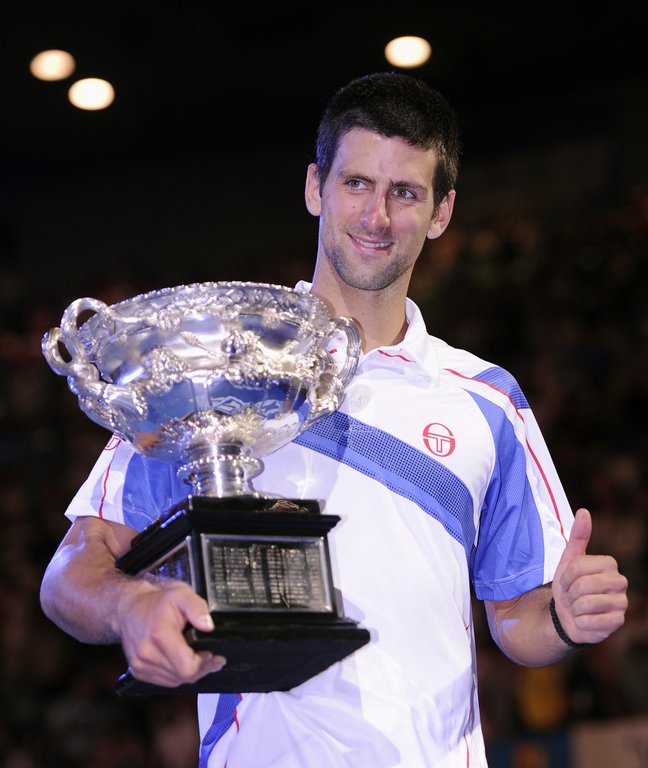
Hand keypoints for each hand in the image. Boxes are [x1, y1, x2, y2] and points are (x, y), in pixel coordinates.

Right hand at [116, 579, 225, 686]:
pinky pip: (164, 680)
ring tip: (196, 657)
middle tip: (209, 655)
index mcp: (160, 636)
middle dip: (200, 668)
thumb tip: (208, 626)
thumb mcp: (182, 593)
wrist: (130, 606)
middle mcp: (147, 653)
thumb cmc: (157, 600)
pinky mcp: (138, 670)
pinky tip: (181, 660)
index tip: (210, 652)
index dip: (203, 663)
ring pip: (174, 681)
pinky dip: (175, 673)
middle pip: (183, 677)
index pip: (187, 668)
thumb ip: (197, 608)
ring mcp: (140, 664)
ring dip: (188, 672)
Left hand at [552, 508, 627, 645]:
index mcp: (610, 564)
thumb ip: (578, 536)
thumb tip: (584, 511)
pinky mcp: (617, 622)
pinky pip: (590, 621)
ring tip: (578, 607)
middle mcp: (621, 582)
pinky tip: (584, 620)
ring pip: (586, 604)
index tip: (567, 580)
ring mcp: (622, 604)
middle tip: (572, 596)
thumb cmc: (569, 585)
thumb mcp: (569, 560)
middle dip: (570, 593)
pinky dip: (580, 622)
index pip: (578, 567)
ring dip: (574, 608)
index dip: (566, 576)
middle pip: (583, 585)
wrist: (568, 615)